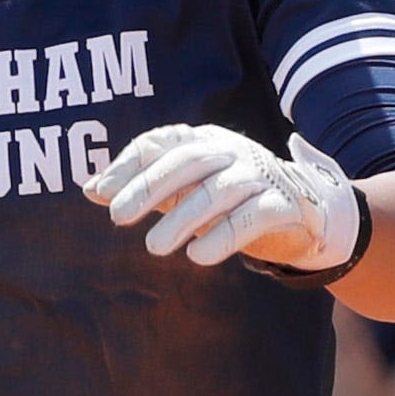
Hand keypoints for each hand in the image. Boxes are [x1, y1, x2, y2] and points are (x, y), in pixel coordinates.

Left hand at [88, 124, 363, 273]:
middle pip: (189, 160)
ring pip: (218, 191)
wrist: (305, 211)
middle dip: (150, 187)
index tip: (101, 194)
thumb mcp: (186, 188)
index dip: (130, 165)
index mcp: (206, 141)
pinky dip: (223, 236)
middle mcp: (233, 152)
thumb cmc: (232, 198)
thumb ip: (143, 186)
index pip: (163, 142)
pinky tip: (198, 255)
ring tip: (154, 247)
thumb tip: (89, 190)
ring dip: (183, 218)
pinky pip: (252, 217)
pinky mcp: (283, 205)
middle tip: (119, 218)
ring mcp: (260, 177)